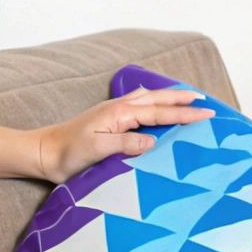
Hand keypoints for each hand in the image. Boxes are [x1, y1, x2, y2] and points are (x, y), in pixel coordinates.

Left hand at [34, 86, 215, 183]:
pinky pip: (138, 105)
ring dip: (168, 98)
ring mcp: (113, 112)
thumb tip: (154, 141)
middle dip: (181, 100)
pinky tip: (155, 104)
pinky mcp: (109, 119)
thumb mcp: (99, 150)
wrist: (45, 152)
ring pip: (148, 99)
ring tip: (187, 97)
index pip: (159, 113)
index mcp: (120, 114)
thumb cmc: (69, 154)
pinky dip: (153, 102)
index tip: (206, 113)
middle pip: (157, 99)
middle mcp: (119, 108)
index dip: (184, 114)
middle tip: (205, 100)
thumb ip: (126, 143)